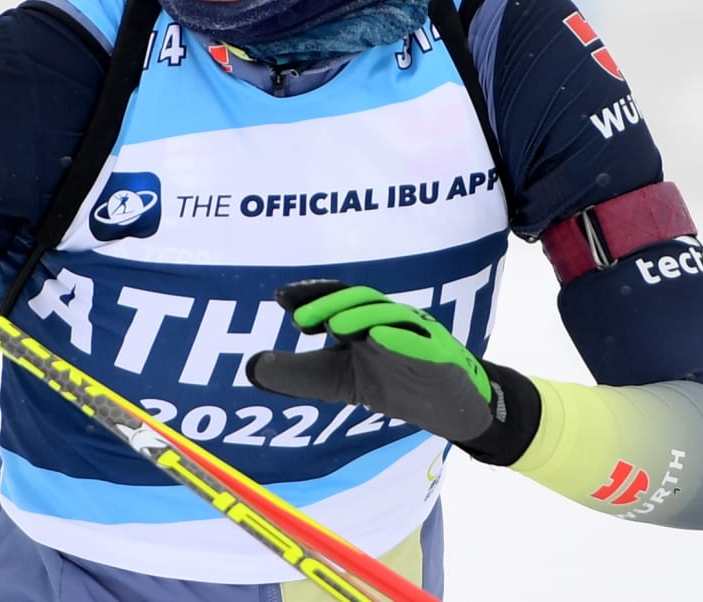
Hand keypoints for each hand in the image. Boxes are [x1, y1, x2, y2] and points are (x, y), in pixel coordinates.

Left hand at [246, 280, 504, 445]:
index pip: (338, 300)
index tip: (279, 298)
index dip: (311, 295)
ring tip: (335, 325)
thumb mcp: (338, 381)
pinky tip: (379, 337)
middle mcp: (392, 320)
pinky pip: (421, 344)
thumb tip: (252, 367)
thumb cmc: (395, 384)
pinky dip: (402, 338)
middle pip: (361, 300)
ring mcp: (418, 335)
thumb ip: (300, 373)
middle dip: (330, 303)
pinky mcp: (440, 356)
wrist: (450, 408)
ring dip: (361, 316)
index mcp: (366, 321)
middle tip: (300, 318)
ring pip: (390, 315)